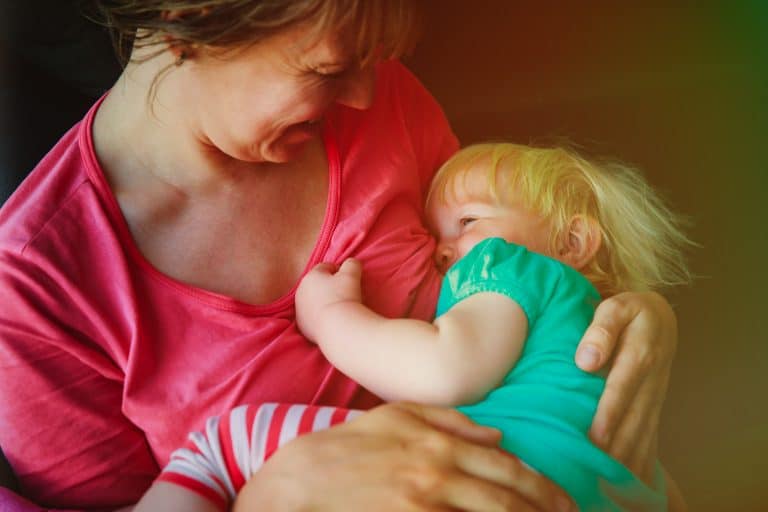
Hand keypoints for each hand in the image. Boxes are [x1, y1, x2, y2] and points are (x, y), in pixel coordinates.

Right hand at [233, 402, 574, 511]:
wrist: (305, 479)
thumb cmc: (353, 443)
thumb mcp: (399, 414)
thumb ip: (451, 420)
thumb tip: (496, 434)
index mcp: (439, 443)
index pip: (504, 467)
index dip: (539, 486)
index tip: (561, 500)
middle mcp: (438, 474)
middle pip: (505, 499)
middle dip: (541, 511)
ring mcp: (424, 505)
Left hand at [295, 258, 362, 340]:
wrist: (336, 326)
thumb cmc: (344, 296)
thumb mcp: (352, 274)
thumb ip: (352, 264)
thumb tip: (351, 263)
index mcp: (311, 276)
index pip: (325, 267)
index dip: (338, 270)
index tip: (347, 278)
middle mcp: (301, 291)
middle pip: (316, 284)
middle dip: (328, 286)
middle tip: (343, 293)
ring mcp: (299, 309)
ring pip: (313, 301)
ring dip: (323, 301)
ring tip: (337, 307)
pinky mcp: (302, 325)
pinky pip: (312, 317)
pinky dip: (320, 316)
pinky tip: (331, 319)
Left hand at [575, 291, 676, 482]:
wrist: (661, 318)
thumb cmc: (630, 311)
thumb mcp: (617, 307)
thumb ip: (601, 329)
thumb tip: (587, 360)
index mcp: (640, 354)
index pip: (622, 388)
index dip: (610, 413)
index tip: (596, 436)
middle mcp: (651, 380)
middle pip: (633, 418)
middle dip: (616, 445)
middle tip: (596, 468)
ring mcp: (655, 396)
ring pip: (643, 431)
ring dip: (628, 457)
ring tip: (608, 478)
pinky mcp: (654, 406)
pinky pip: (649, 435)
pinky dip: (641, 458)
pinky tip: (629, 478)